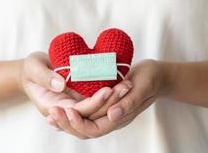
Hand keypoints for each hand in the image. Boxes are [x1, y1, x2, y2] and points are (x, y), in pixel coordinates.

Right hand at [19, 52, 131, 136]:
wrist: (33, 71)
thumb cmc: (30, 69)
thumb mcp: (32, 68)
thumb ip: (44, 77)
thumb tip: (61, 85)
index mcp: (54, 107)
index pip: (78, 111)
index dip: (93, 103)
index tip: (107, 90)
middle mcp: (67, 109)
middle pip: (92, 113)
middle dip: (110, 102)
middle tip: (125, 86)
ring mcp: (76, 103)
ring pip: (98, 107)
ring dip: (114, 98)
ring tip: (128, 84)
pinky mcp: (81, 96)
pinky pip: (97, 97)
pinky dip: (109, 92)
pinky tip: (121, 81)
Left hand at [47, 60, 169, 138]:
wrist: (157, 76)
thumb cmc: (151, 78)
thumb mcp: (142, 86)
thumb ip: (129, 103)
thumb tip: (112, 116)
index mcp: (121, 117)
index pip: (95, 129)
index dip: (79, 123)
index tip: (66, 111)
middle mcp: (112, 119)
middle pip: (86, 131)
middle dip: (67, 124)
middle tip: (51, 113)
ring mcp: (108, 113)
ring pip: (84, 124)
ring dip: (67, 121)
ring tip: (50, 114)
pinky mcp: (105, 106)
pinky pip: (87, 114)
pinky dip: (73, 115)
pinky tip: (61, 109)